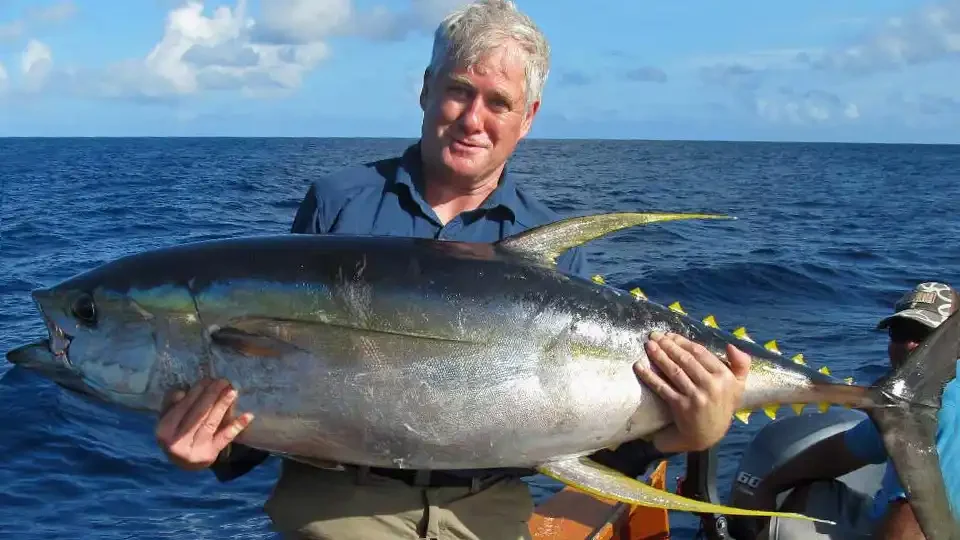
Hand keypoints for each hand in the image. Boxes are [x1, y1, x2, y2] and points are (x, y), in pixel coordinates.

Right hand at [154, 378, 254, 470]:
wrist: (183, 463)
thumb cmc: (176, 434)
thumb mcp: (167, 419)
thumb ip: (172, 404)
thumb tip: (182, 391)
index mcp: (164, 431)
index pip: (183, 408)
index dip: (196, 392)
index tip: (208, 379)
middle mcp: (177, 443)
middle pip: (198, 415)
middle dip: (211, 396)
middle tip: (223, 381)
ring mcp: (194, 451)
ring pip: (211, 424)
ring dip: (223, 405)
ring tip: (232, 391)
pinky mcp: (210, 456)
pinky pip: (225, 438)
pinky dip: (237, 426)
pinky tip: (248, 415)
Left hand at [634, 331, 750, 452]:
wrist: (708, 434)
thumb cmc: (721, 404)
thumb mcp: (738, 385)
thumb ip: (741, 363)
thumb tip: (731, 345)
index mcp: (724, 376)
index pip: (700, 353)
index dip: (683, 342)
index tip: (670, 335)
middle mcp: (711, 386)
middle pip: (685, 360)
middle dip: (668, 345)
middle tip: (654, 335)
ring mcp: (695, 397)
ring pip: (674, 371)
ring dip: (659, 356)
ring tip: (648, 346)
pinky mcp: (681, 407)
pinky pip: (663, 388)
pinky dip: (650, 376)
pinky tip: (639, 367)